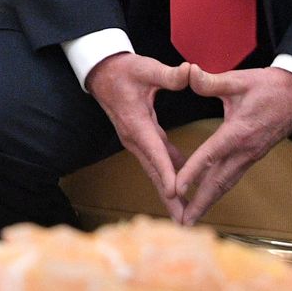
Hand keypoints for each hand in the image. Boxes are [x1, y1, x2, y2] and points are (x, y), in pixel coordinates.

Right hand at [85, 53, 192, 222]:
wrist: (102, 72)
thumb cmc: (124, 70)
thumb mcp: (146, 68)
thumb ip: (169, 75)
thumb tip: (189, 71)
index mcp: (136, 123)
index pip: (154, 151)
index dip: (166, 171)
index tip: (176, 192)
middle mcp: (134, 138)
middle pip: (154, 172)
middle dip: (169, 198)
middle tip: (183, 222)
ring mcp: (135, 140)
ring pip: (154, 170)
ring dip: (168, 192)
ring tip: (183, 214)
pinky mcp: (140, 138)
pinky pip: (156, 161)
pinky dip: (167, 175)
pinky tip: (181, 185)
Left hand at [171, 66, 291, 224]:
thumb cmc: (271, 86)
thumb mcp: (240, 79)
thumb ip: (212, 81)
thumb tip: (189, 72)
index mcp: (239, 132)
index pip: (210, 155)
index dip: (192, 172)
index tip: (176, 188)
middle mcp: (245, 149)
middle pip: (219, 182)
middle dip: (200, 203)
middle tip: (183, 222)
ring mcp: (251, 155)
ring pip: (227, 183)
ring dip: (209, 201)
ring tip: (192, 217)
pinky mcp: (254, 155)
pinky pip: (234, 176)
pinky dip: (219, 189)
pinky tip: (209, 196)